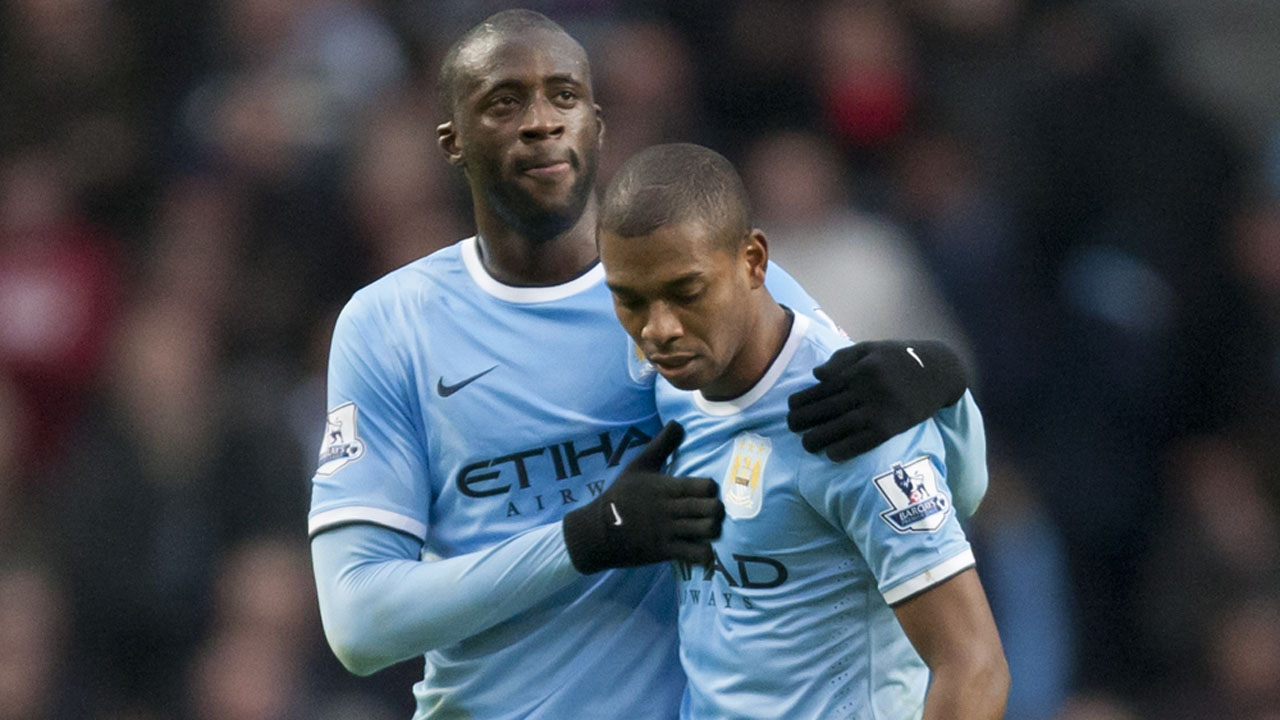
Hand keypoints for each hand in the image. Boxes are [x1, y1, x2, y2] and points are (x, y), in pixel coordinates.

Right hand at [563, 421, 723, 574]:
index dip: (711, 489)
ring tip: (708, 529)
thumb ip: (661, 444)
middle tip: (711, 512)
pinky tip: (705, 551)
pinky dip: (706, 554)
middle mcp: (670, 509)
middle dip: (717, 510)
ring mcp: (668, 532)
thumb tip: (678, 422)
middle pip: (712, 509)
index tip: (706, 492)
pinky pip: (696, 554)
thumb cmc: (620, 495)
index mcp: (666, 487)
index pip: (705, 486)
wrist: (598, 531)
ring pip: (707, 531)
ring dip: (714, 531)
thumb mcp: (638, 465)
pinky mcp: (665, 551)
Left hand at [787, 340, 967, 461]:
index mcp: (858, 368)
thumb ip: (842, 358)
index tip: (790, 408)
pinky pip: (863, 442)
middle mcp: (866, 388)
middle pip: (825, 408)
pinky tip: (832, 454)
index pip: (821, 388)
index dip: (801, 400)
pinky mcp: (892, 426)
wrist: (940, 370)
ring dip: (818, 438)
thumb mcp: (871, 348)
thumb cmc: (901, 357)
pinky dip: (845, 449)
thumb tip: (816, 375)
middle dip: (803, 420)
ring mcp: (879, 408)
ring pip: (840, 427)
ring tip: (806, 444)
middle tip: (791, 427)